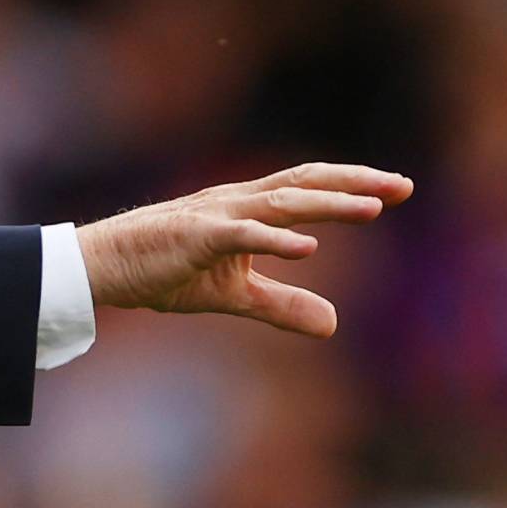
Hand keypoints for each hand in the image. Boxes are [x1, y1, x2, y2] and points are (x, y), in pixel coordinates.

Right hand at [75, 162, 412, 336]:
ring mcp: (216, 215)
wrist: (103, 267)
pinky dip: (275, 238)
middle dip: (355, 182)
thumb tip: (334, 325)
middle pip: (304, 182)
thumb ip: (282, 305)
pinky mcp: (195, 236)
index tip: (397, 188)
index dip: (351, 185)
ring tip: (373, 209)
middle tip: (403, 186)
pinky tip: (309, 246)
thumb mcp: (233, 294)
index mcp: (246, 208)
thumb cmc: (163, 271)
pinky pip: (241, 233)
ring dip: (329, 204)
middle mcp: (236, 201)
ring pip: (281, 202)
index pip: (307, 187)